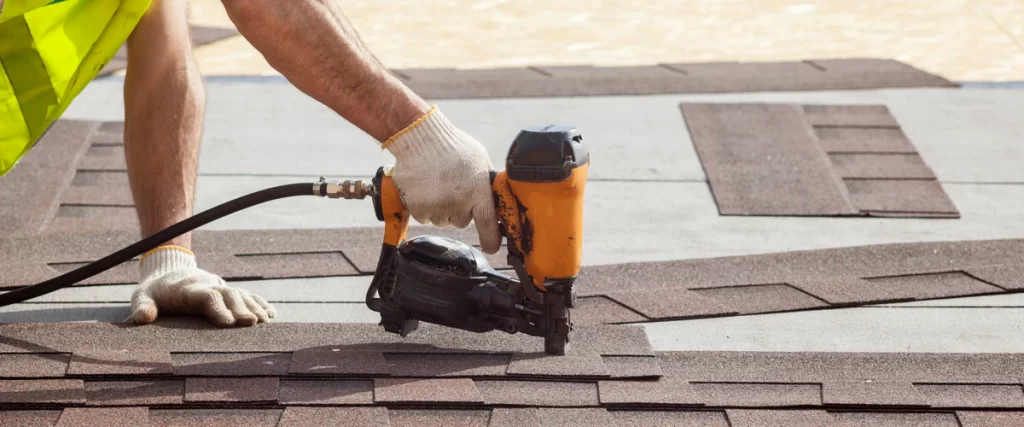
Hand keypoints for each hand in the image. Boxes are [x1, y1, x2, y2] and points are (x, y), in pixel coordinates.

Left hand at [129, 247, 275, 326]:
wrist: (169, 269)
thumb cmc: (154, 291)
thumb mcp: (141, 296)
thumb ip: (142, 307)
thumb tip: (142, 319)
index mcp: (188, 290)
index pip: (206, 296)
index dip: (218, 308)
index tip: (228, 323)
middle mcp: (208, 286)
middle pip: (229, 294)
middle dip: (241, 308)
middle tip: (252, 323)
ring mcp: (220, 287)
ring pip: (241, 294)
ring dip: (254, 307)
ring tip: (265, 321)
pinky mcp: (227, 290)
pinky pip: (247, 295)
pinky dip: (260, 303)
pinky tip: (271, 314)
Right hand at [384, 106, 501, 253]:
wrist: (420, 138)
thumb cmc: (453, 145)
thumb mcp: (480, 159)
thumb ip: (487, 181)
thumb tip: (494, 195)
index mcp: (478, 192)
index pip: (488, 224)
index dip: (491, 240)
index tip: (492, 247)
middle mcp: (458, 203)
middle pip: (462, 222)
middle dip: (459, 210)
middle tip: (453, 189)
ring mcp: (437, 207)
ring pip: (442, 220)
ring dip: (441, 208)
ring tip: (437, 185)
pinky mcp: (418, 208)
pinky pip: (424, 217)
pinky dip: (424, 207)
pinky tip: (424, 188)